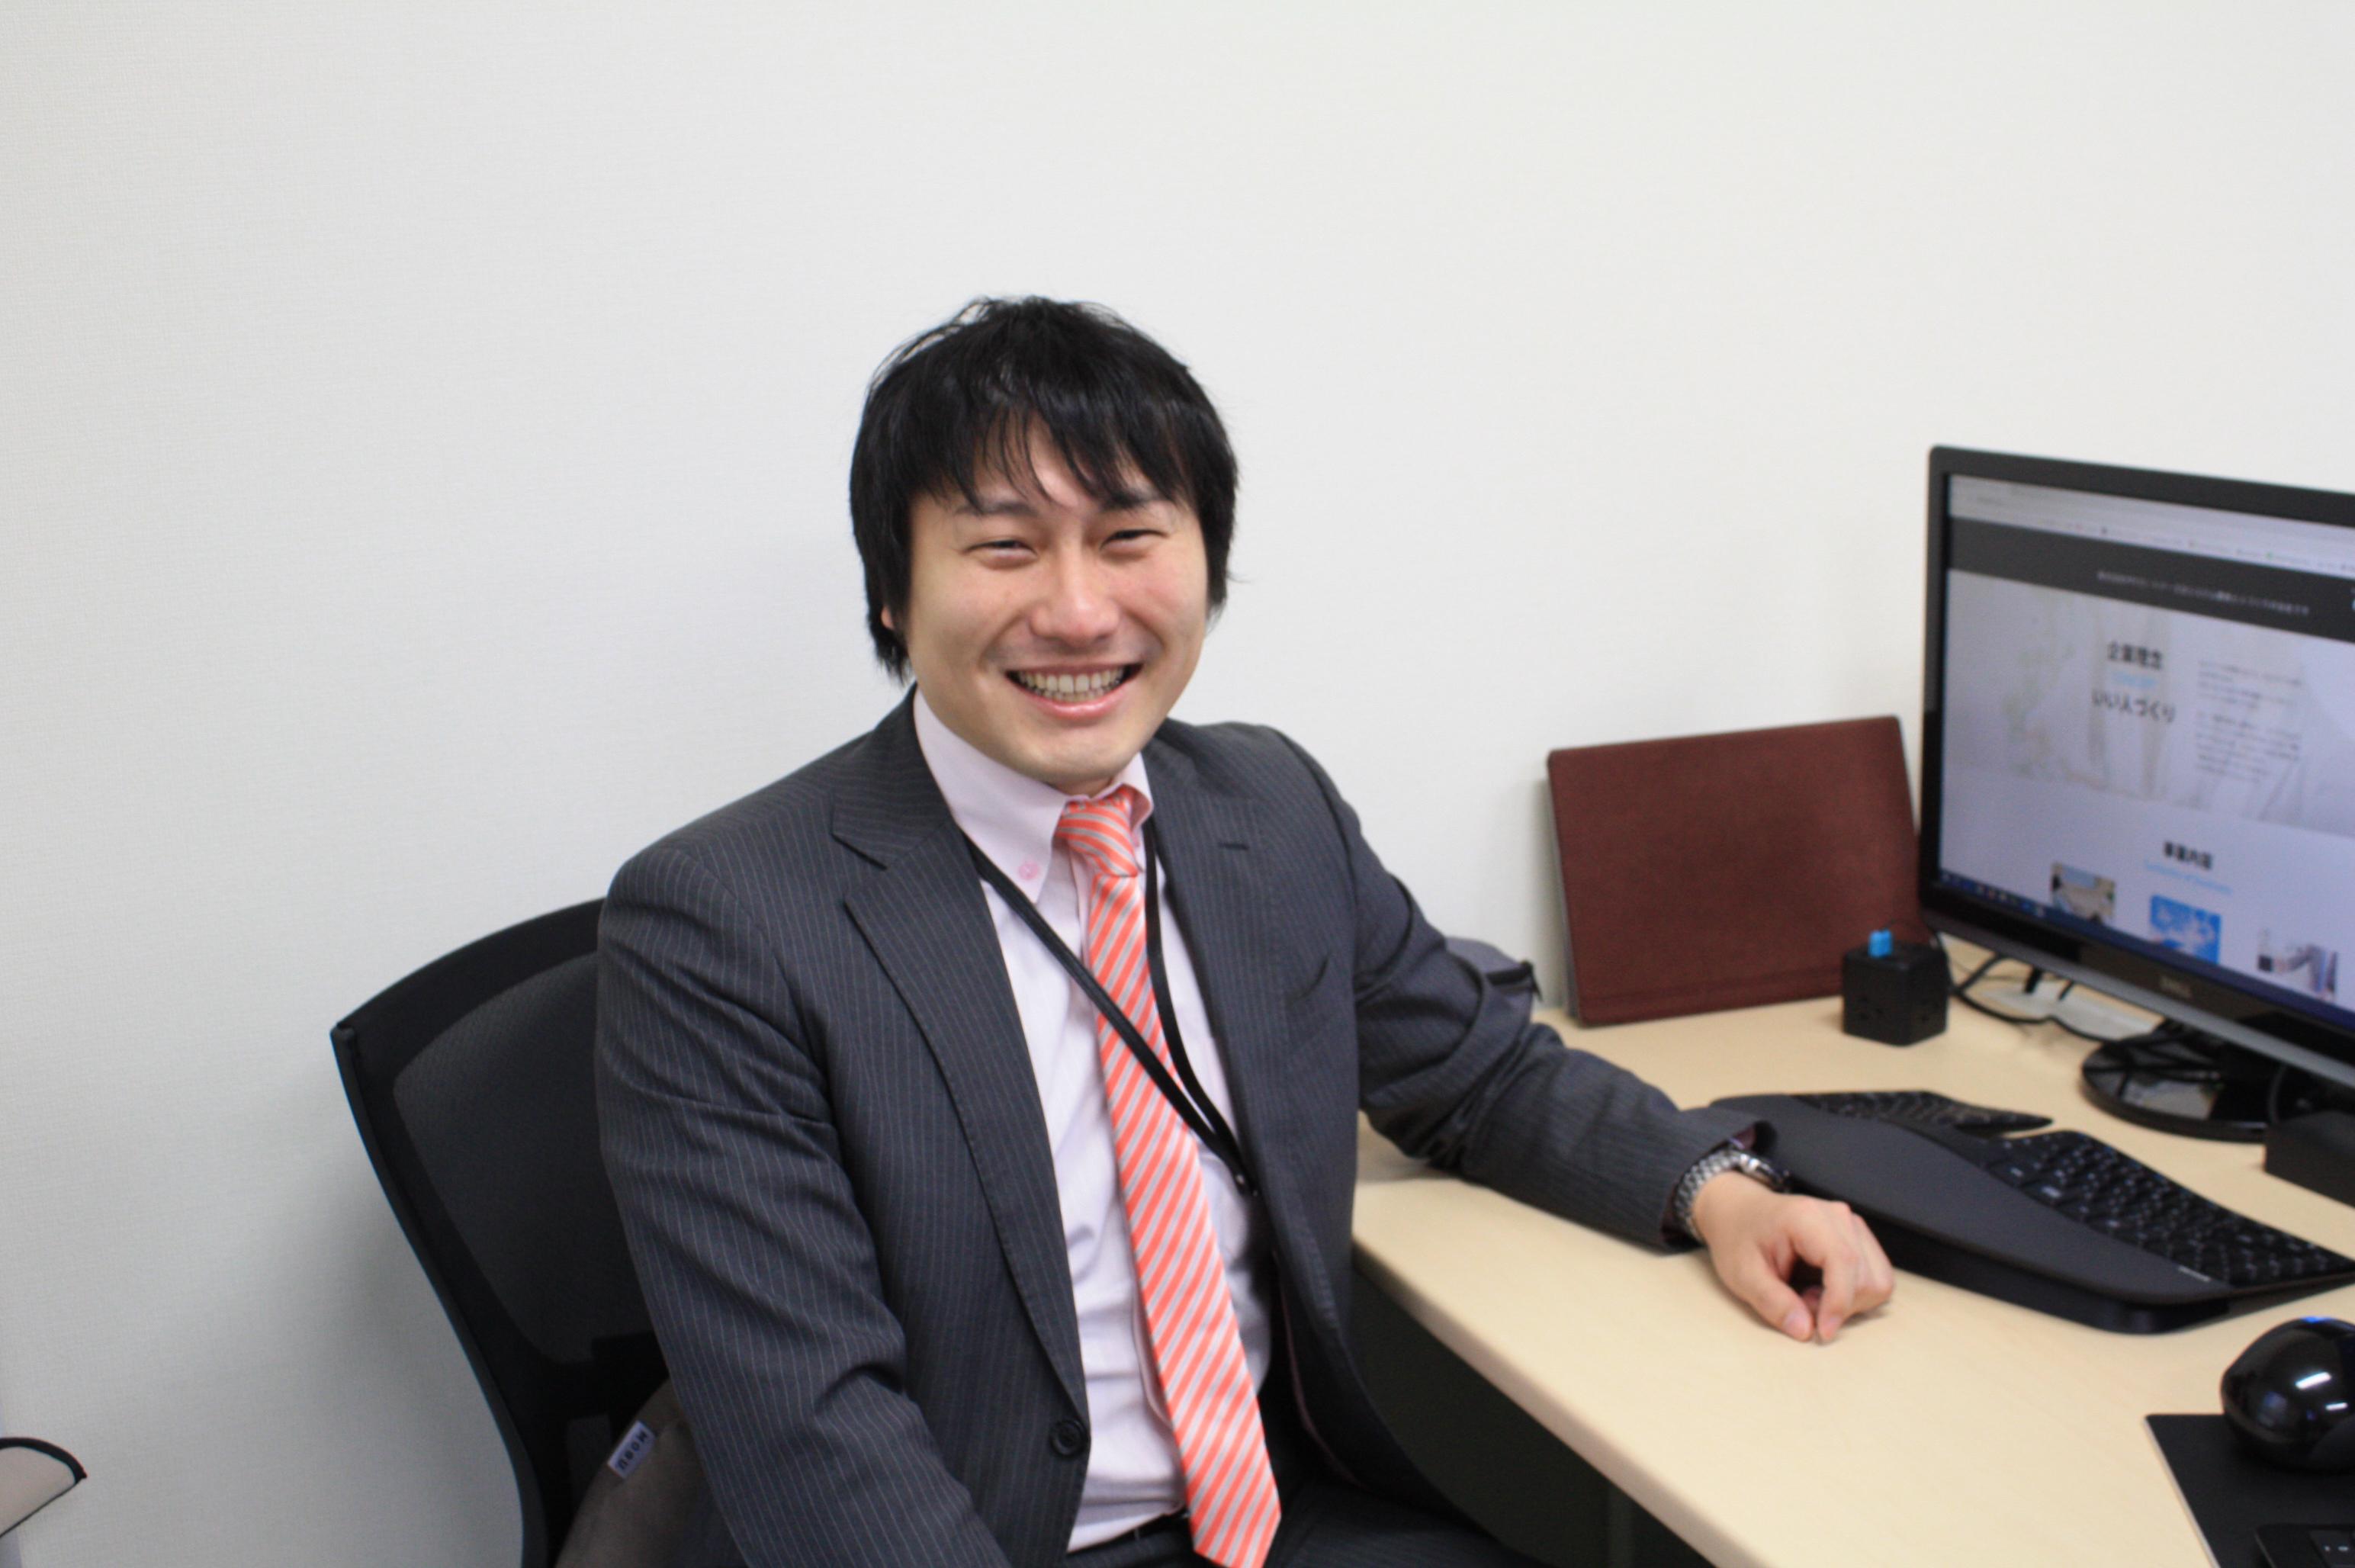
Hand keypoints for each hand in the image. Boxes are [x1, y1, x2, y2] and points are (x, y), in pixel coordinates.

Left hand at [1688, 1175, 1893, 1342]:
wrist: (1739, 1211)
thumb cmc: (1739, 1239)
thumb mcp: (1742, 1274)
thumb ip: (1772, 1302)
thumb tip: (1806, 1331)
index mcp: (1807, 1217)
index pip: (1844, 1262)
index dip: (1839, 1303)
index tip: (1822, 1332)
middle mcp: (1838, 1216)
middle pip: (1866, 1277)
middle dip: (1839, 1305)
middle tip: (1800, 1304)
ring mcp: (1852, 1225)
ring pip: (1877, 1281)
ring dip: (1848, 1302)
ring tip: (1809, 1295)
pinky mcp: (1858, 1237)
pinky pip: (1875, 1277)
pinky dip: (1853, 1294)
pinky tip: (1821, 1289)